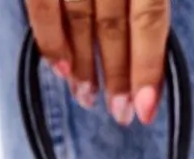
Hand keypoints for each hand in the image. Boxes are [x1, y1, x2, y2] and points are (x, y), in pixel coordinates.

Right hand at [24, 0, 169, 124]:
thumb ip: (146, 2)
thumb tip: (148, 41)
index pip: (150, 19)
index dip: (148, 67)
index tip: (146, 110)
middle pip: (114, 28)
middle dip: (117, 77)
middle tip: (120, 113)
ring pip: (79, 23)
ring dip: (84, 68)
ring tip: (88, 98)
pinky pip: (43, 9)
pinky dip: (51, 42)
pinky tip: (61, 70)